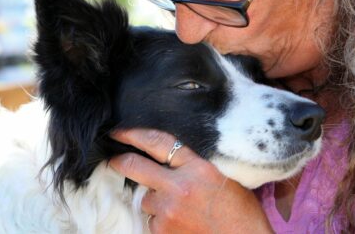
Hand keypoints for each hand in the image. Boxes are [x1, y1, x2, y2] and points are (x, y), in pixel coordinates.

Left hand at [110, 129, 273, 233]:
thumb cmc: (241, 211)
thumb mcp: (225, 176)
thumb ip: (197, 164)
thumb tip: (171, 156)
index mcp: (198, 167)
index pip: (158, 142)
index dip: (133, 133)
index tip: (120, 131)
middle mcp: (179, 186)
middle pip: (136, 166)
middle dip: (120, 161)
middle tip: (114, 159)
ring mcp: (168, 210)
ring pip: (145, 198)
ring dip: (154, 200)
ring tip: (178, 207)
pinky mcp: (163, 231)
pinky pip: (152, 220)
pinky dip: (161, 220)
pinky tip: (180, 222)